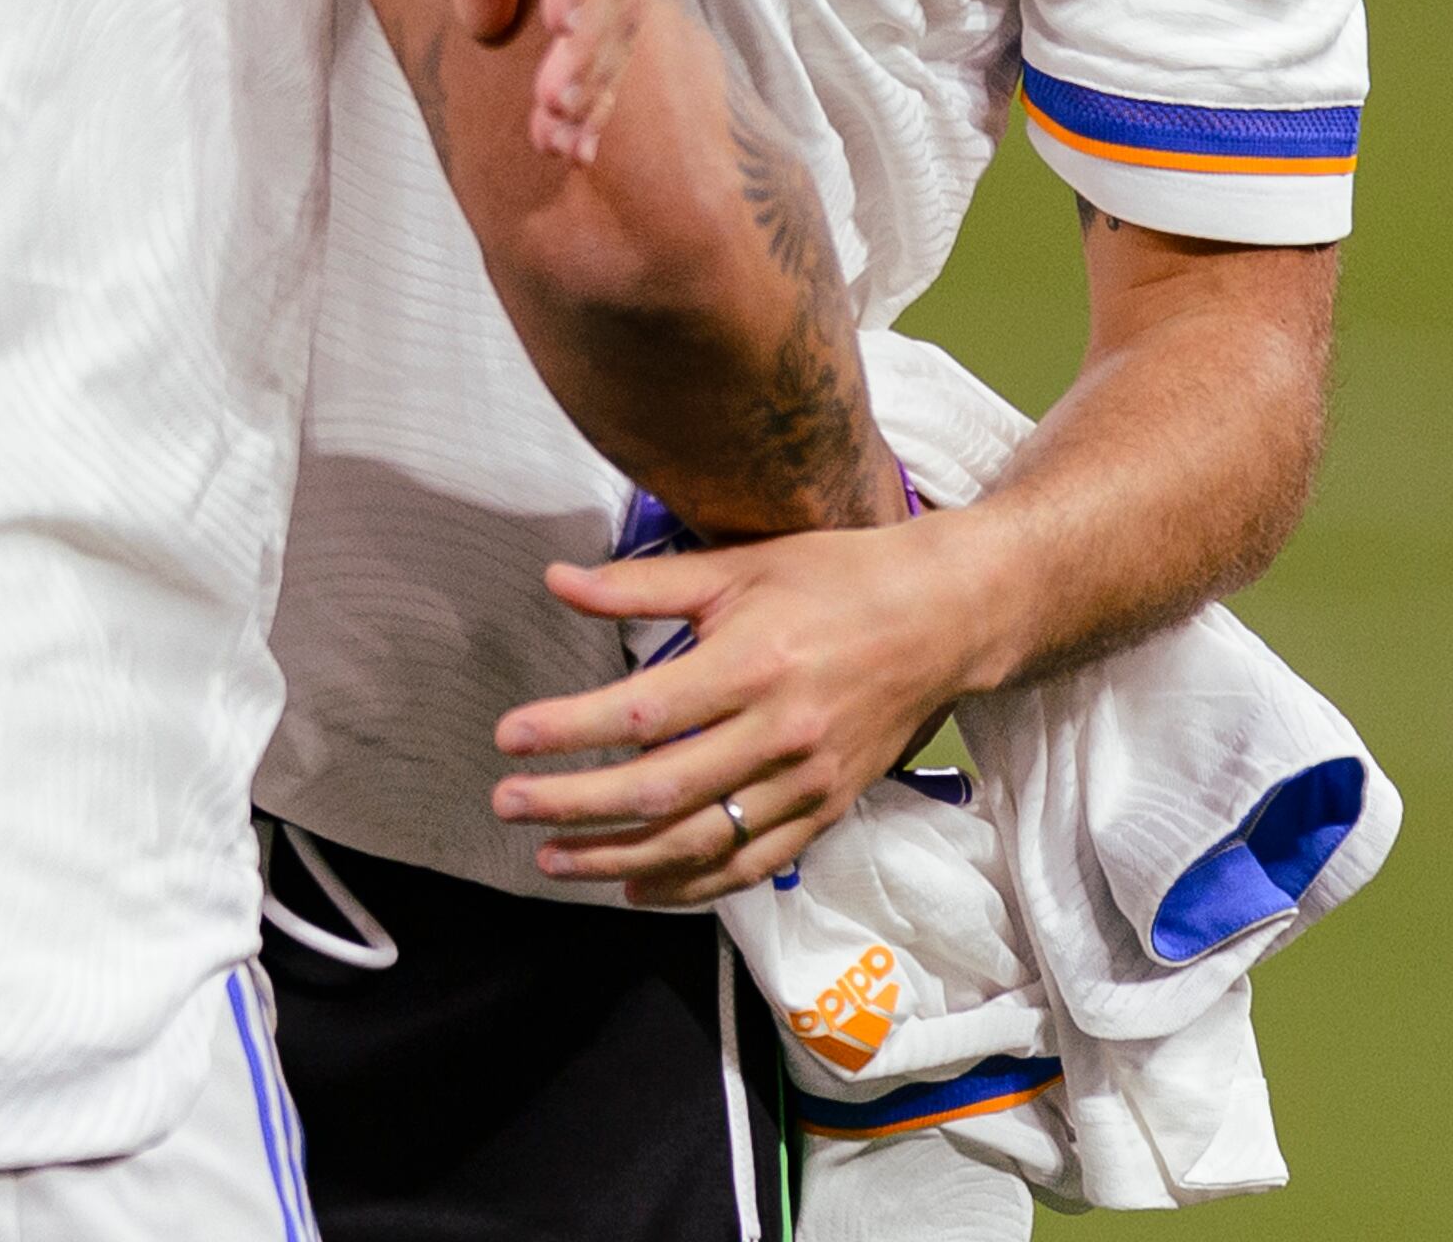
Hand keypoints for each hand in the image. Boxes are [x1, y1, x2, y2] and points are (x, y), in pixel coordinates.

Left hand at [489, 521, 984, 908]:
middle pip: (662, 789)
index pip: (642, 712)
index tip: (509, 738)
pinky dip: (691, 886)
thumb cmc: (836, 579)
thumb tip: (555, 581)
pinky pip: (751, 865)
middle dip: (575, 805)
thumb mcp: (738, 565)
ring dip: (619, 857)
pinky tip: (636, 888)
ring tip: (552, 859)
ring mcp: (807, 781)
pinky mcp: (826, 810)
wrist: (943, 619)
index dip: (569, 731)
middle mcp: (781, 731)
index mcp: (754, 662)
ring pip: (702, 841)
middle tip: (509, 804)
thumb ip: (642, 584)